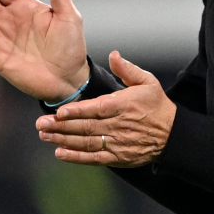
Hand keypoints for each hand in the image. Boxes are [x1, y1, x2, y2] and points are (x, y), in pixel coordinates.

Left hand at [36, 51, 176, 167]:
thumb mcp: (147, 81)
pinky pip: (94, 158)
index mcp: (123, 105)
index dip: (77, 111)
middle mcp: (118, 126)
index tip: (59, 112)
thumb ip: (127, 69)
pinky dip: (76, 157)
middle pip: (86, 127)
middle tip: (41, 125)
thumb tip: (113, 55)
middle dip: (61, 126)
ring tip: (45, 136)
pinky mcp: (117, 157)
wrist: (172, 134)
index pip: (96, 109)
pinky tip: (60, 153)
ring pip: (86, 143)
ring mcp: (116, 143)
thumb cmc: (157, 105)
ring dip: (64, 140)